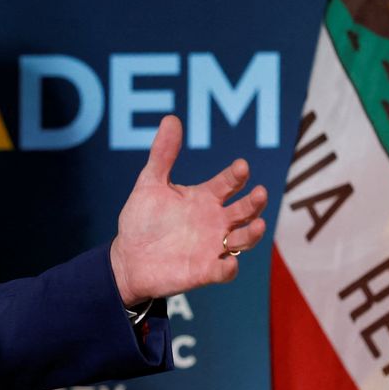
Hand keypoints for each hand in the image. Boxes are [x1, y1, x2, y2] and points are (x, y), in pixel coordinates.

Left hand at [110, 116, 266, 306]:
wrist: (128, 258)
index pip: (228, 183)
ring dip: (253, 233)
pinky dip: (229, 268)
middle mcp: (216, 221)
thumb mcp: (150, 183)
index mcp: (205, 198)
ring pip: (243, 239)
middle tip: (260, 193)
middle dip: (254, 203)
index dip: (236, 176)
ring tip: (258, 225)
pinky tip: (230, 264)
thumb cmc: (143, 220)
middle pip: (245, 210)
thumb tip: (171, 118)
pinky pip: (224, 271)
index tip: (241, 167)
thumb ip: (162, 154)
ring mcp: (214, 246)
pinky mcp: (205, 270)